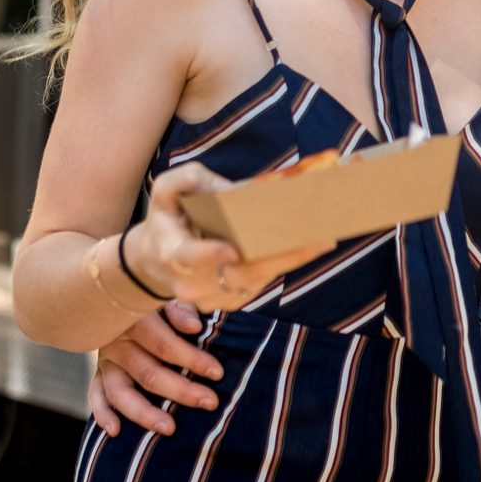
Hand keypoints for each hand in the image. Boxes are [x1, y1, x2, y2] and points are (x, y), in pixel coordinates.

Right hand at [89, 301, 221, 436]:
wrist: (118, 292)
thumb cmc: (154, 296)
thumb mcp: (167, 295)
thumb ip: (180, 309)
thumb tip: (195, 327)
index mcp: (134, 318)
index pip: (164, 345)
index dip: (191, 359)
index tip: (217, 372)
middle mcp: (116, 341)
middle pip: (147, 372)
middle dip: (181, 390)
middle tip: (210, 402)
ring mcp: (105, 359)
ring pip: (120, 392)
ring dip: (144, 413)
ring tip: (170, 428)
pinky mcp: (99, 372)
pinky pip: (96, 395)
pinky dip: (102, 414)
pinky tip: (116, 432)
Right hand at [124, 164, 333, 315]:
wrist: (155, 262)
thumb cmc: (167, 218)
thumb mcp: (166, 190)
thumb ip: (189, 180)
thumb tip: (231, 191)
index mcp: (173, 253)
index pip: (190, 257)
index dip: (210, 254)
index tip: (232, 249)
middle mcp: (194, 282)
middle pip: (242, 272)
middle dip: (281, 254)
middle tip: (317, 237)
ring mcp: (214, 297)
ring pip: (258, 279)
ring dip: (293, 259)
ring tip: (325, 238)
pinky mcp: (231, 301)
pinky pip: (262, 282)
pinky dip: (285, 263)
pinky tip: (310, 246)